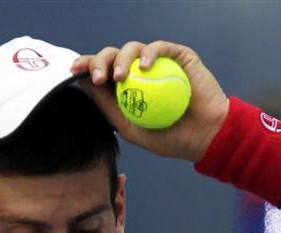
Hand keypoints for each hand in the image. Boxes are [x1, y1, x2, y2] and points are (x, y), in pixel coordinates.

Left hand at [71, 40, 228, 162]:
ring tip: (120, 77)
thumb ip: (109, 108)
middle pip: (113, 55)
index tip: (74, 70)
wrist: (206, 137)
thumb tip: (86, 88)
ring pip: (133, 48)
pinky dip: (150, 53)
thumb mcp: (131, 129)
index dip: (87, 65)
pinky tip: (146, 66)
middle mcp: (141, 71)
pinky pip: (160, 47)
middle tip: (99, 78)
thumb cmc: (171, 138)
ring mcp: (160, 63)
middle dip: (100, 61)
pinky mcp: (178, 56)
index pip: (103, 71)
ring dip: (122, 58)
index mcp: (128, 87)